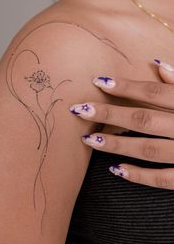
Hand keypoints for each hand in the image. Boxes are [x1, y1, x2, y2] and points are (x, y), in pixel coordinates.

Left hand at [69, 59, 173, 189]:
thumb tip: (158, 63)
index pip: (154, 92)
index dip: (126, 86)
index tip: (99, 81)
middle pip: (143, 119)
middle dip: (110, 114)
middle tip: (79, 110)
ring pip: (148, 149)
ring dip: (117, 144)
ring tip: (89, 140)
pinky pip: (164, 179)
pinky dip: (139, 176)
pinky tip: (116, 170)